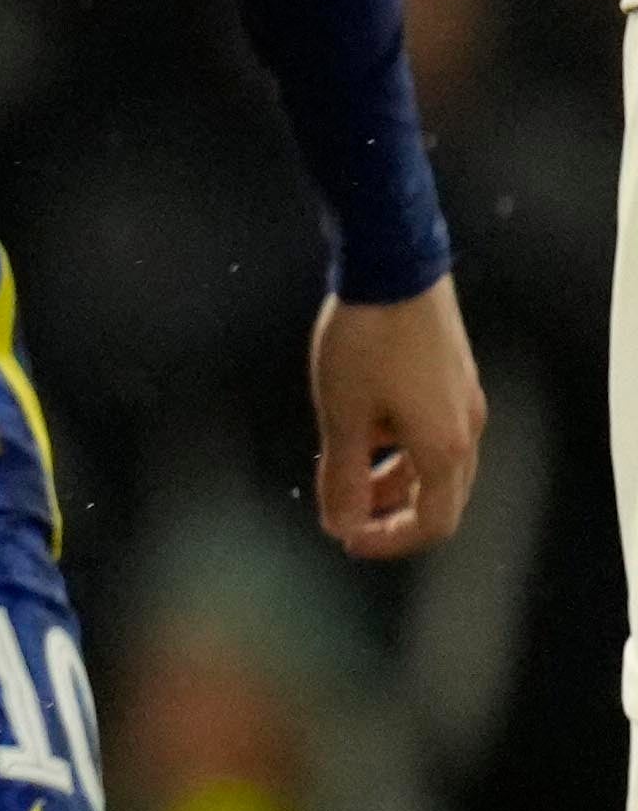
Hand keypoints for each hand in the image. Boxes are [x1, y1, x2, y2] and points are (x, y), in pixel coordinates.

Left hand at [309, 277, 482, 558]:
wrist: (395, 268)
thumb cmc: (365, 343)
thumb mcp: (343, 415)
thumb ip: (344, 475)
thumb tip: (342, 524)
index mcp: (445, 449)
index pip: (433, 523)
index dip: (391, 541)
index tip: (347, 538)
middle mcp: (467, 430)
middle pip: (440, 497)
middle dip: (392, 514)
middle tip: (345, 516)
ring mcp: (464, 401)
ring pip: (435, 463)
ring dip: (393, 479)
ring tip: (345, 475)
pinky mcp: (453, 377)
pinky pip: (432, 431)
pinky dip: (400, 446)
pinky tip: (362, 429)